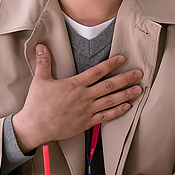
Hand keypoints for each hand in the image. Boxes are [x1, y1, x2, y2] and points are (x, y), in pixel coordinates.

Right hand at [11, 44, 142, 151]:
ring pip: (111, 101)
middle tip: (139, 73)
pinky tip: (127, 107)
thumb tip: (42, 47)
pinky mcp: (86, 122)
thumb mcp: (40, 80)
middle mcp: (84, 97)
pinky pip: (105, 116)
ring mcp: (87, 110)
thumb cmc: (37, 105)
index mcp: (75, 85)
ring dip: (126, 94)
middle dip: (126, 78)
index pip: (97, 71)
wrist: (35, 127)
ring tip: (139, 89)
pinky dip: (117, 111)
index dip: (111, 64)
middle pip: (109, 85)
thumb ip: (44, 62)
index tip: (122, 59)